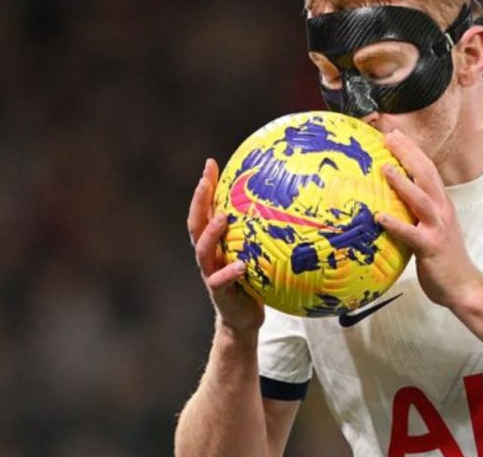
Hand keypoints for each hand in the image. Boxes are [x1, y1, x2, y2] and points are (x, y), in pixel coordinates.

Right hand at [187, 158, 264, 331]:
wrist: (243, 318)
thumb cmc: (253, 280)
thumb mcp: (255, 252)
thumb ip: (259, 232)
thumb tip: (287, 203)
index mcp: (215, 242)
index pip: (204, 209)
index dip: (205, 187)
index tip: (210, 163)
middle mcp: (208, 254)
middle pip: (195, 224)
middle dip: (199, 201)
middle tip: (205, 181)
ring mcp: (210, 273)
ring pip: (202, 250)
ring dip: (211, 232)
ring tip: (222, 217)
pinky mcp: (219, 293)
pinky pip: (221, 281)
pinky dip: (230, 272)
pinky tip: (242, 264)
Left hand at [376, 130, 482, 308]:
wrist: (463, 285)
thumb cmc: (442, 257)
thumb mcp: (432, 226)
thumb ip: (416, 210)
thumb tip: (389, 199)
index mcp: (441, 203)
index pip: (428, 169)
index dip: (412, 150)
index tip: (395, 134)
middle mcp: (442, 210)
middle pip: (426, 175)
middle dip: (408, 154)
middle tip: (390, 136)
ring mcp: (438, 228)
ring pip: (421, 199)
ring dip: (403, 183)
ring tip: (385, 168)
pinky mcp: (431, 247)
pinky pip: (411, 234)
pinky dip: (396, 224)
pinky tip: (379, 216)